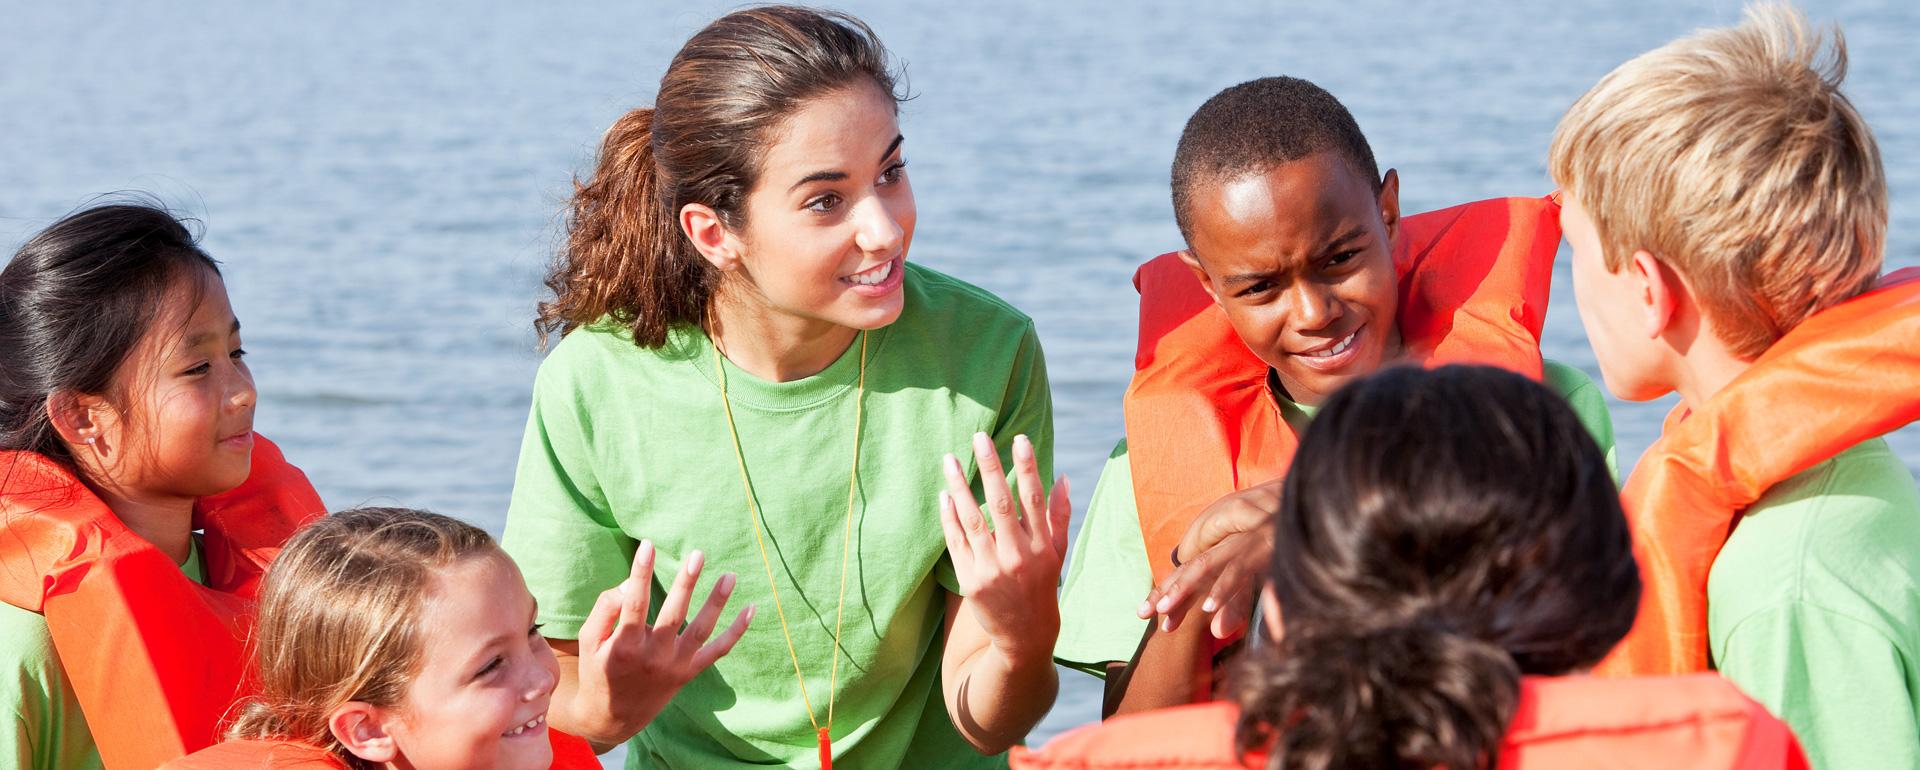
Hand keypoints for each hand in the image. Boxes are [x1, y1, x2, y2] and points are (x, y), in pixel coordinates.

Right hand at [567, 541, 752, 745]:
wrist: (613, 718)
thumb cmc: (599, 671)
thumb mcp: (589, 642)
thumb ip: (605, 609)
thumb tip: (628, 583)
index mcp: (624, 646)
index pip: (633, 604)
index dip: (640, 574)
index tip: (647, 545)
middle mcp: (653, 657)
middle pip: (673, 615)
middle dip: (686, 583)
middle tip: (697, 555)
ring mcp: (674, 666)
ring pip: (700, 631)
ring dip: (717, 603)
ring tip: (729, 576)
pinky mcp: (689, 673)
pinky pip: (717, 652)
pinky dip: (736, 632)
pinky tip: (751, 608)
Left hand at [937, 432, 1070, 657]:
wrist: (1024, 636)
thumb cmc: (1042, 586)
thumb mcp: (1058, 553)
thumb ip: (1059, 515)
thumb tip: (1061, 477)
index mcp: (1042, 546)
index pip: (1033, 499)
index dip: (1027, 467)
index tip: (1019, 439)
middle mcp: (1018, 556)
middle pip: (1000, 504)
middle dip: (990, 467)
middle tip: (978, 437)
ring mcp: (992, 569)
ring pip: (972, 520)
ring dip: (959, 486)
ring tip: (950, 460)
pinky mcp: (971, 581)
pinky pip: (956, 542)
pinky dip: (949, 517)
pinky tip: (945, 494)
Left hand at [1139, 479, 1280, 638]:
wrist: (1314, 508)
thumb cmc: (1290, 544)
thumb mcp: (1259, 578)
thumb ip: (1237, 604)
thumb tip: (1217, 630)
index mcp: (1228, 547)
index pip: (1190, 569)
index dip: (1166, 590)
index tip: (1143, 611)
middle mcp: (1233, 542)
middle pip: (1191, 568)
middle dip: (1166, 592)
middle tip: (1142, 613)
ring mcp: (1247, 543)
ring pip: (1207, 566)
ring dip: (1185, 590)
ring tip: (1165, 610)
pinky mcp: (1264, 548)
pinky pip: (1239, 570)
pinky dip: (1223, 589)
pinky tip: (1208, 608)